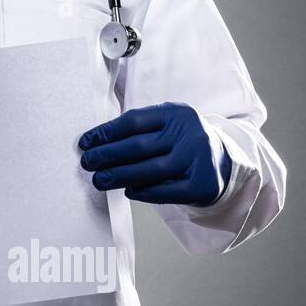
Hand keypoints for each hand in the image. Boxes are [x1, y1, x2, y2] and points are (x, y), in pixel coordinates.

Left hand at [78, 103, 231, 206]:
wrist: (221, 162)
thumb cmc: (180, 142)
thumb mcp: (165, 125)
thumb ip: (137, 129)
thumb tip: (94, 143)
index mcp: (176, 114)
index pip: (134, 121)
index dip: (105, 132)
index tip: (85, 143)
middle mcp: (190, 133)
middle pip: (139, 146)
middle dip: (107, 155)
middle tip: (87, 163)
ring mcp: (198, 159)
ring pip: (151, 170)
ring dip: (119, 176)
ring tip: (99, 180)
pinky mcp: (202, 185)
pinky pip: (166, 191)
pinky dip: (144, 192)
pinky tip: (128, 191)